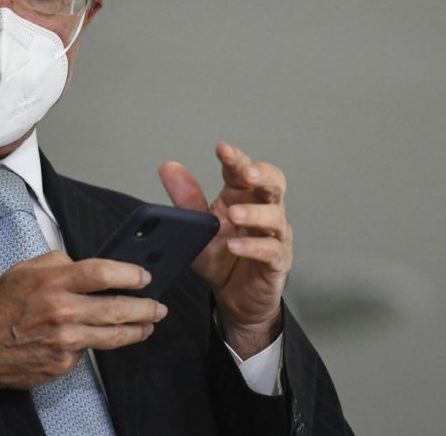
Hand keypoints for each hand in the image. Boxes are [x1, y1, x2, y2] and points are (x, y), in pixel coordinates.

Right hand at [0, 251, 166, 390]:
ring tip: (148, 325)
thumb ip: (59, 263)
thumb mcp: (24, 270)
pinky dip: (95, 343)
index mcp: (52, 282)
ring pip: (112, 336)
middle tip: (158, 306)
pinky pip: (88, 351)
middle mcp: (61, 311)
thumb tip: (88, 266)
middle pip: (116, 308)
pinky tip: (98, 338)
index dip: (129, 273)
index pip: (102, 272)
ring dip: (136, 330)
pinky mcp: (63, 364)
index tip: (144, 276)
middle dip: (144, 307)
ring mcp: (64, 341)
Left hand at [159, 143, 291, 358]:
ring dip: (255, 213)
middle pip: (274, 183)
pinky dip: (253, 247)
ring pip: (276, 216)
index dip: (236, 158)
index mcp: (243, 197)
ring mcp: (274, 236)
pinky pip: (271, 251)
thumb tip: (169, 166)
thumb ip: (186, 199)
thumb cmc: (220, 257)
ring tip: (233, 214)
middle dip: (262, 174)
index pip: (244, 170)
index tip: (222, 149)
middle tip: (245, 173)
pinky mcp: (277, 262)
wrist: (233, 296)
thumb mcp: (197, 228)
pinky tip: (235, 246)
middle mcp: (263, 211)